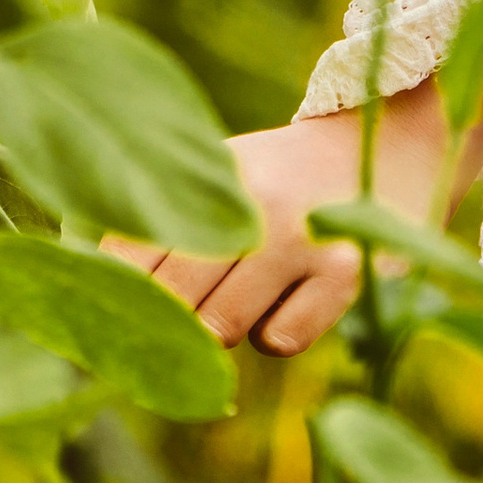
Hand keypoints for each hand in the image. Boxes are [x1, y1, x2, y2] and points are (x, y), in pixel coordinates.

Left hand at [104, 75, 475, 357]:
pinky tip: (298, 296)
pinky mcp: (348, 274)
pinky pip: (279, 341)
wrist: (392, 140)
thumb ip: (163, 223)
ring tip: (250, 290)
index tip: (103, 327)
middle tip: (169, 337)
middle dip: (165, 328)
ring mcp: (302, 238)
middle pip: (171, 301)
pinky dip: (278, 334)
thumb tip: (90, 296)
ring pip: (220, 328)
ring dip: (224, 328)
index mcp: (211, 175)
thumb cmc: (284, 176)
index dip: (113, 301)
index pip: (131, 256)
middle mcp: (253, 201)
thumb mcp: (222, 172)